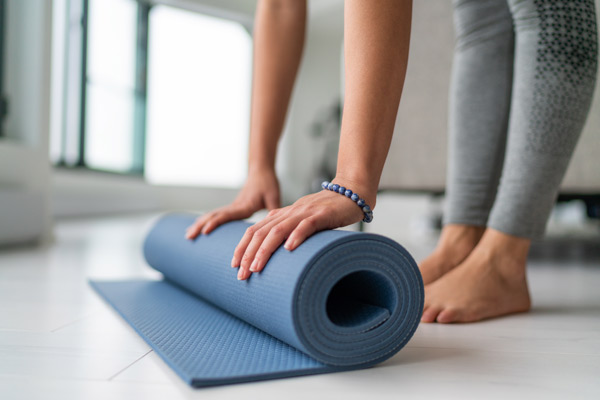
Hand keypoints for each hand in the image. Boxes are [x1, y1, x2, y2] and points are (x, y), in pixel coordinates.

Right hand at [185, 168, 279, 238]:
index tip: (205, 230)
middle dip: (201, 226)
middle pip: (214, 216)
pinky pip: (216, 215)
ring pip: (212, 215)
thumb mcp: (274, 196)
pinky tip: (198, 228)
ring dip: (199, 224)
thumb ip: (275, 210)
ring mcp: (232, 207)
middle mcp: (235, 206)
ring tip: (188, 235)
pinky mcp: (232, 208)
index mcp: (244, 205)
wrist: (261, 171)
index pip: (227, 215)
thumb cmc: (268, 184)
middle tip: (189, 237)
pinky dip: (205, 221)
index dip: (216, 222)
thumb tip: (278, 225)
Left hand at [232, 182, 373, 279]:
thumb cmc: (328, 210)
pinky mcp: (322, 215)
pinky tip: (289, 249)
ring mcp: (305, 213)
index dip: (243, 247)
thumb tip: (276, 250)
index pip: (255, 230)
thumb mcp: (302, 219)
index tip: (234, 265)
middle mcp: (290, 213)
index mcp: (282, 215)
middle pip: (261, 232)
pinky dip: (296, 236)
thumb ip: (288, 229)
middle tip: (241, 274)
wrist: (352, 193)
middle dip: (248, 254)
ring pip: (279, 230)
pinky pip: (307, 225)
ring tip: (256, 267)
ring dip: (265, 250)